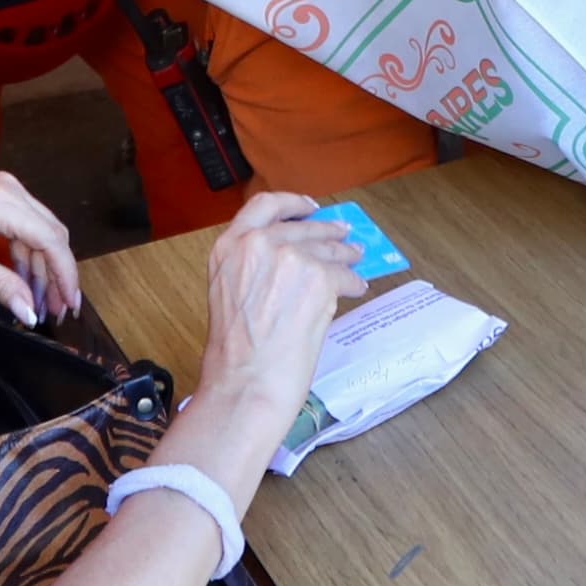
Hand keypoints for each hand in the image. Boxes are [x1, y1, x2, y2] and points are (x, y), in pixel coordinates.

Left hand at [0, 171, 78, 323]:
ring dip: (42, 266)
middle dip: (57, 274)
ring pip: (40, 230)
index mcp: (0, 200)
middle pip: (51, 233)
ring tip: (40, 302)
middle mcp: (9, 187)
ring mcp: (2, 187)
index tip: (68, 306)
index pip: (51, 239)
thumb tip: (30, 313)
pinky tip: (23, 281)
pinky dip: (27, 253)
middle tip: (56, 310)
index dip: (65, 275)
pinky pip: (23, 224)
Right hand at [195, 192, 364, 436]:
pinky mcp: (320, 278)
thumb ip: (254, 267)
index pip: (264, 206)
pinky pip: (345, 275)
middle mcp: (258, 244)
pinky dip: (353, 283)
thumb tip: (292, 260)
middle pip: (304, 227)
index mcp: (229, 247)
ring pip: (329, 248)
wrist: (246, 382)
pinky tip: (357, 288)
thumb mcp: (229, 292)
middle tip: (343, 235)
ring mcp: (291, 258)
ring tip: (356, 258)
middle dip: (327, 232)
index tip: (309, 207)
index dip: (292, 204)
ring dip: (346, 254)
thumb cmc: (235, 353)